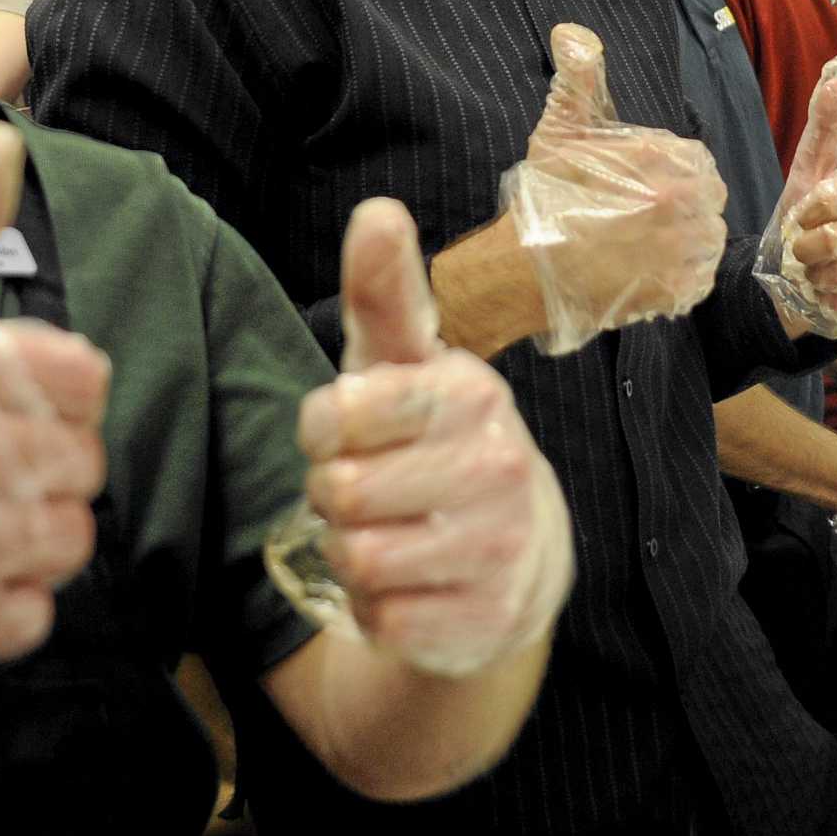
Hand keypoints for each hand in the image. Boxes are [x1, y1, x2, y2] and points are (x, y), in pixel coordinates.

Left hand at [299, 200, 571, 676]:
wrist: (515, 557)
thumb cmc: (432, 440)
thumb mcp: (402, 364)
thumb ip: (383, 292)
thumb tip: (377, 210)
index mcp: (473, 393)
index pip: (336, 414)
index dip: (321, 430)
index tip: (346, 430)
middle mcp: (500, 467)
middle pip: (341, 494)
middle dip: (334, 496)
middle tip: (369, 490)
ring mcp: (502, 552)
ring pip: (358, 560)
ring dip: (351, 555)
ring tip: (389, 536)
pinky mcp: (490, 625)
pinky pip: (381, 622)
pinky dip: (377, 610)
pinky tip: (413, 586)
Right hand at [501, 24, 726, 352]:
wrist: (526, 268)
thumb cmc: (545, 197)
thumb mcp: (560, 130)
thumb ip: (579, 80)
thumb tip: (572, 31)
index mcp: (665, 156)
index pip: (694, 161)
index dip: (668, 174)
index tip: (639, 189)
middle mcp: (685, 200)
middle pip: (706, 198)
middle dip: (680, 206)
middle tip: (639, 219)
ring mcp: (687, 248)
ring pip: (706, 238)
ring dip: (683, 242)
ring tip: (641, 248)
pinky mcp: (683, 289)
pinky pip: (699, 277)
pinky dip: (678, 277)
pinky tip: (644, 272)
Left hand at [762, 59, 836, 334]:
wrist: (812, 270)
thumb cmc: (812, 214)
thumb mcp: (811, 167)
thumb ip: (826, 124)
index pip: (829, 200)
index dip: (806, 211)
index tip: (806, 212)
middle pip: (832, 244)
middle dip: (805, 248)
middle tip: (805, 246)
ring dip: (814, 277)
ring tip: (819, 267)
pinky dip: (827, 302)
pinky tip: (833, 290)